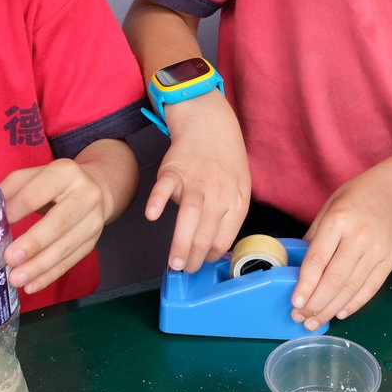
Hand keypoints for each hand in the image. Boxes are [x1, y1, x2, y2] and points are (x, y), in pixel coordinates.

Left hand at [0, 159, 113, 294]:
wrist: (98, 187)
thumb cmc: (55, 183)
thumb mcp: (33, 176)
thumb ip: (9, 191)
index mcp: (66, 172)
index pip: (37, 194)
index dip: (16, 210)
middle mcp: (86, 195)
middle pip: (58, 223)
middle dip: (33, 243)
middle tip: (9, 259)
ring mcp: (94, 220)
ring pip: (66, 246)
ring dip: (39, 266)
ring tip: (16, 279)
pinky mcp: (94, 241)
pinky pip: (72, 261)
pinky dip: (50, 275)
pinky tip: (32, 285)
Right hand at [149, 95, 249, 272]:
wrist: (209, 123)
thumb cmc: (224, 159)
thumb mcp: (239, 186)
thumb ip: (229, 213)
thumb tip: (214, 244)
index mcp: (236, 201)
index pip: (224, 237)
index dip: (212, 254)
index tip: (202, 261)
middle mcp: (218, 194)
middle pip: (206, 233)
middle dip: (195, 258)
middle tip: (185, 269)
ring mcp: (196, 181)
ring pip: (190, 217)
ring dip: (181, 243)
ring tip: (174, 263)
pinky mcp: (174, 170)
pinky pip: (165, 187)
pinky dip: (158, 200)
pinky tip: (152, 215)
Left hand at [290, 172, 391, 330]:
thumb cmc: (355, 197)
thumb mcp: (328, 208)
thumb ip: (313, 237)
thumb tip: (298, 267)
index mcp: (339, 221)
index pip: (318, 259)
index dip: (305, 284)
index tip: (294, 302)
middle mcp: (360, 237)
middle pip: (334, 280)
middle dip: (315, 304)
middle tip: (300, 318)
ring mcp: (378, 250)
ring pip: (351, 289)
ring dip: (330, 309)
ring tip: (315, 322)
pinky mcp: (390, 260)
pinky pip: (370, 288)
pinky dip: (354, 304)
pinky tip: (339, 313)